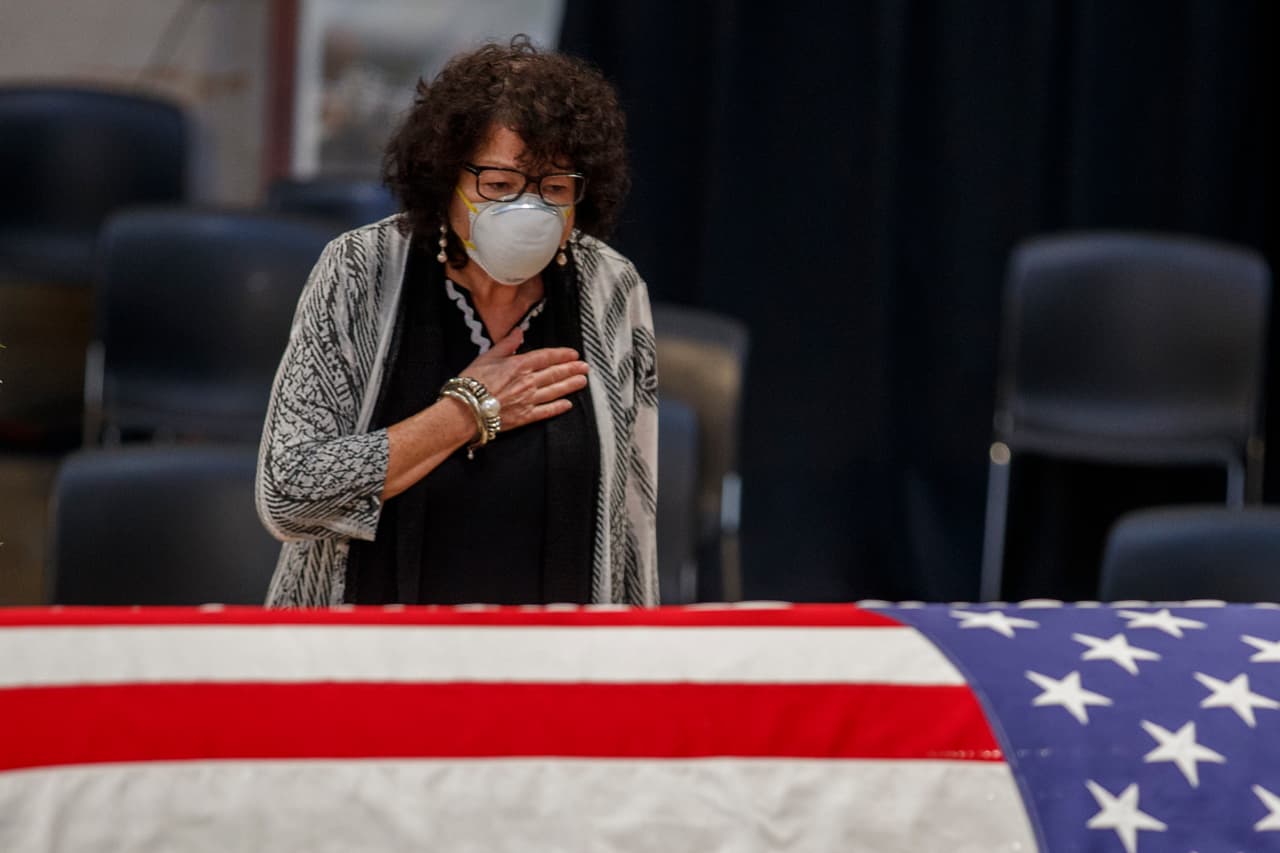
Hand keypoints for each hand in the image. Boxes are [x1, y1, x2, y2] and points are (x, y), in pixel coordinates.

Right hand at [459, 327, 589, 432]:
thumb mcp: (488, 356)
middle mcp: (528, 382)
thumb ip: (506, 344)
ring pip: (555, 391)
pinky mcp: (525, 417)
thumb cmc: (472, 382)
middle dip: (572, 369)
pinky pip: (546, 411)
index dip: (561, 355)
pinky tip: (568, 405)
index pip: (546, 357)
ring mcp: (528, 400)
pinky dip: (558, 408)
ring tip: (583, 382)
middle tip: (585, 367)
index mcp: (519, 365)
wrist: (465, 409)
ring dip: (570, 386)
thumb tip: (519, 331)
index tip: (573, 354)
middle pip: (555, 373)